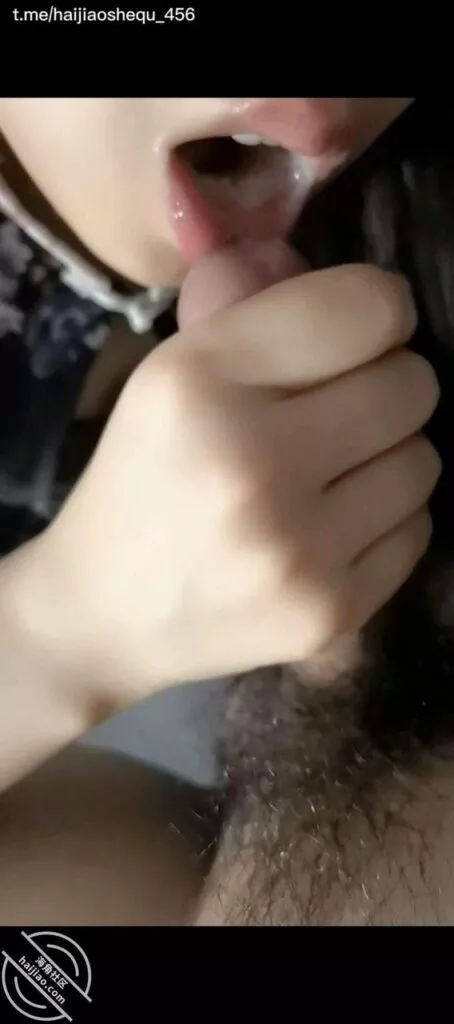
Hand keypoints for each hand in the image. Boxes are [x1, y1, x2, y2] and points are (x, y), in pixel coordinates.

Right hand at [22, 242, 439, 709]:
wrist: (107, 612)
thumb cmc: (144, 479)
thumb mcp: (170, 374)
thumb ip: (257, 308)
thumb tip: (353, 281)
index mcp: (200, 382)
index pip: (367, 308)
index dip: (380, 312)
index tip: (360, 334)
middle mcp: (253, 463)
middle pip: (412, 384)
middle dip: (384, 387)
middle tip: (336, 412)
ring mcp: (298, 548)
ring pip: (424, 460)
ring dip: (387, 458)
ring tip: (328, 477)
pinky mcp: (331, 611)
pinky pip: (418, 530)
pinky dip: (385, 522)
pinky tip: (329, 530)